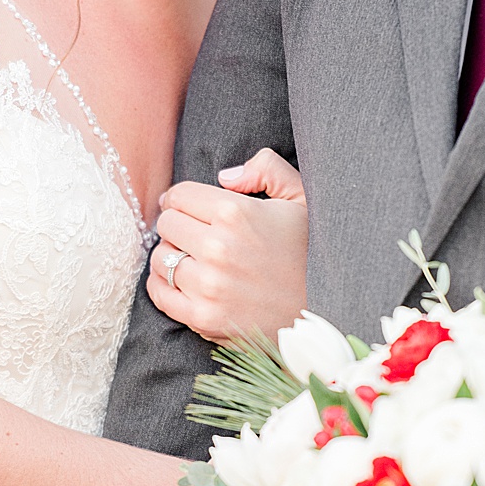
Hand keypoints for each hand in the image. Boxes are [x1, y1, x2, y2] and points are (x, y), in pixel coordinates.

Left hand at [146, 149, 306, 343]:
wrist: (324, 312)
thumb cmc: (312, 254)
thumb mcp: (303, 199)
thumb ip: (268, 168)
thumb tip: (225, 176)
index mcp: (236, 212)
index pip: (179, 195)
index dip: (186, 199)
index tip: (195, 209)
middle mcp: (217, 247)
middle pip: (167, 224)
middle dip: (180, 225)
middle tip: (199, 235)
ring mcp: (208, 285)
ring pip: (160, 258)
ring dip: (173, 256)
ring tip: (196, 260)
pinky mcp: (203, 316)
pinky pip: (159, 292)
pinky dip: (164, 285)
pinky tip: (186, 282)